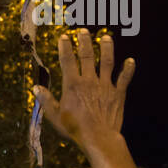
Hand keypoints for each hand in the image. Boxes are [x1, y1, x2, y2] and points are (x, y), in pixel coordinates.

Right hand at [36, 29, 134, 156]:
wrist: (98, 137)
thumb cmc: (74, 128)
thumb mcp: (55, 116)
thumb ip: (46, 100)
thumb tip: (36, 88)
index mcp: (72, 85)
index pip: (67, 60)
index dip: (65, 47)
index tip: (63, 37)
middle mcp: (89, 81)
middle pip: (87, 56)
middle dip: (85, 41)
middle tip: (83, 31)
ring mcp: (105, 86)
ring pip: (107, 62)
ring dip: (107, 48)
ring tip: (106, 37)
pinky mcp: (118, 93)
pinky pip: (124, 78)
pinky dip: (128, 69)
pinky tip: (131, 60)